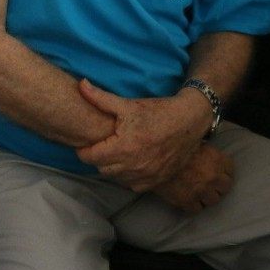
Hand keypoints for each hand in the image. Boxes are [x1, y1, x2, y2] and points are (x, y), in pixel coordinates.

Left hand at [75, 79, 211, 190]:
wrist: (189, 122)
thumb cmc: (157, 112)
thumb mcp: (127, 104)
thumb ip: (100, 98)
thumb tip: (80, 85)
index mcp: (124, 147)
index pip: (90, 157)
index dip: (83, 150)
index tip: (85, 142)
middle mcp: (134, 166)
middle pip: (100, 169)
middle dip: (96, 158)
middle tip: (100, 145)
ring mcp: (146, 176)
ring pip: (115, 178)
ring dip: (111, 167)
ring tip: (113, 152)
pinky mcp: (155, 182)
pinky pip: (131, 185)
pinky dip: (126, 176)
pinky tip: (129, 162)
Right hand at [153, 145, 233, 212]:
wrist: (150, 157)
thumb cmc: (169, 146)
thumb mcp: (191, 141)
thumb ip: (203, 149)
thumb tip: (205, 152)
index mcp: (215, 159)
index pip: (229, 169)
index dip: (222, 170)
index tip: (217, 170)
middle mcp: (212, 176)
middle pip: (225, 187)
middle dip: (217, 185)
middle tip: (207, 183)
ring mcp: (201, 191)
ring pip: (213, 200)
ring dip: (206, 196)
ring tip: (197, 191)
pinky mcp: (187, 201)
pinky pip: (196, 209)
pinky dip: (192, 204)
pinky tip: (186, 198)